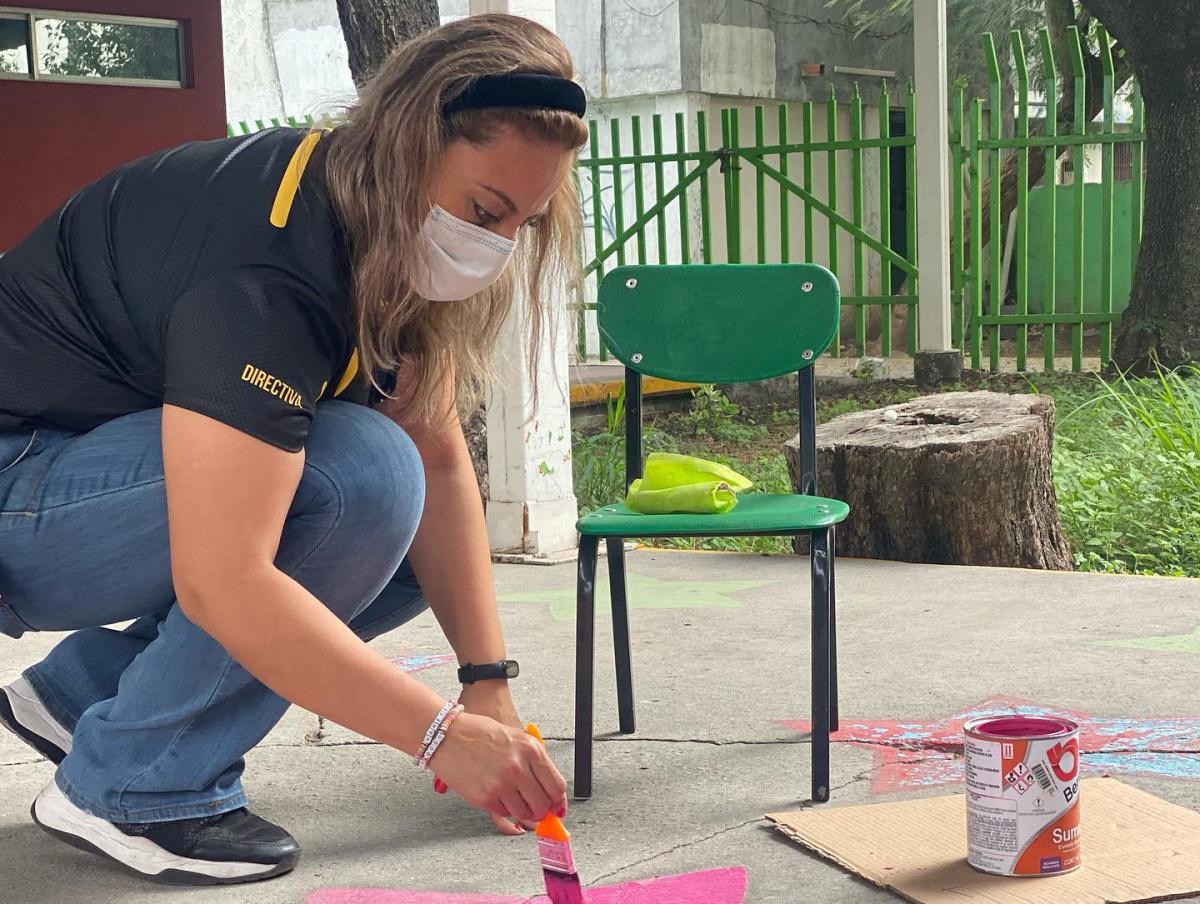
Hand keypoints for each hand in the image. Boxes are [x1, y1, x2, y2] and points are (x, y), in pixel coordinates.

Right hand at [429, 710, 567, 834]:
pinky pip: (503, 813)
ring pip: (524, 813)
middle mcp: (518, 767)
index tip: (556, 806)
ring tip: (515, 800)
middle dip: (541, 810)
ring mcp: (501, 784)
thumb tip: (550, 790)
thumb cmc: (480, 732)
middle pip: (542, 804)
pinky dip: (503, 809)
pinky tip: (497, 794)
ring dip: (523, 812)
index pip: (557, 786)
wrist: (446, 734)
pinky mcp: (484, 797)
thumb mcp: (516, 737)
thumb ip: (535, 762)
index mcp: (531, 749)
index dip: (558, 801)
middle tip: (537, 808)